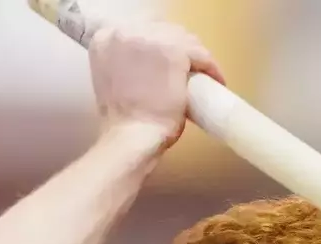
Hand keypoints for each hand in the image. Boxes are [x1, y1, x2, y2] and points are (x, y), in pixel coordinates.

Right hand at [89, 21, 225, 149]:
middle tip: (190, 68)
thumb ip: (126, 64)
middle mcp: (124, 31)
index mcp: (105, 37)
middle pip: (163, 30)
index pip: (142, 31)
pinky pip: (200, 54)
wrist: (130, 137)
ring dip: (195, 56)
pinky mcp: (174, 52)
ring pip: (184, 39)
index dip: (159, 45)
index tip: (169, 60)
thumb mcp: (113, 80)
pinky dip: (210, 67)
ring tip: (203, 75)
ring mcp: (149, 39)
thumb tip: (149, 64)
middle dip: (179, 47)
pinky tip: (215, 79)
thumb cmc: (123, 121)